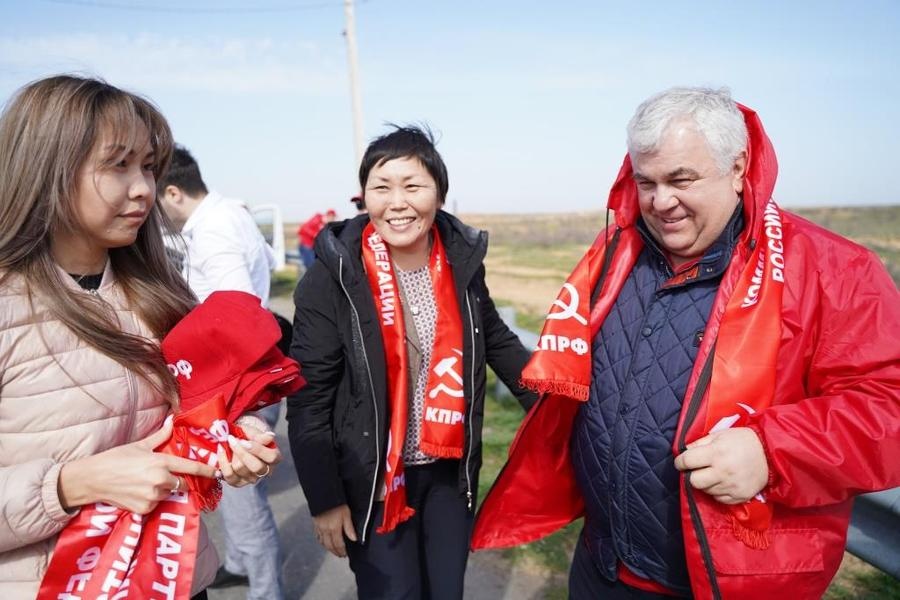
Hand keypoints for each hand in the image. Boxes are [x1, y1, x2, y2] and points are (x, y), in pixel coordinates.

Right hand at [58, 416, 216, 513]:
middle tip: (167, 476)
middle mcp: (160, 481)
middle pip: (182, 483)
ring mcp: (153, 497)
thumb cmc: (116, 458)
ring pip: (169, 494)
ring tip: (147, 483)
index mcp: (161, 462)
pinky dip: (153, 500)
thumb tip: (172, 420)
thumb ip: (160, 436)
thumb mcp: (140, 445)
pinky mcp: (144, 509)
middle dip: (179, 480)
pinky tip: (139, 492)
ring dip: (165, 490)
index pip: (191, 468)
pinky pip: (156, 504)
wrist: (93, 479)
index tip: (217, 473)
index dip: (206, 471)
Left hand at [216, 421, 281, 487]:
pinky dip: (222, 462)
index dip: (258, 449)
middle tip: (232, 440)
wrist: (237, 440)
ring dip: (231, 455)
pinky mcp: (237, 482)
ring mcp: (251, 478)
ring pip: (241, 470)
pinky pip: (228, 475)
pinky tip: (220, 450)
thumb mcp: (255, 432)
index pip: (271, 457)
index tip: (244, 440)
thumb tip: (270, 436)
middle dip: (242, 453)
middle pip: (256, 467)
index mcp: (274, 458)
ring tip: (227, 442)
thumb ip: (260, 436)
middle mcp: (265, 471)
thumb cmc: (249, 435)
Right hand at [312, 504, 356, 557]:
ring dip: (328, 548)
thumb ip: (349, 528)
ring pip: (323, 543)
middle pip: (330, 546)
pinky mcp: (315, 525)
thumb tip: (354, 539)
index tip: (345, 554)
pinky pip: (318, 537)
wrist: (324, 495)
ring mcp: (319, 528)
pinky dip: (322, 542)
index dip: (342, 551)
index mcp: (334, 529)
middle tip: (340, 555)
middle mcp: (325, 531)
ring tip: (333, 550)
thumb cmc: (337, 504)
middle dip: (335, 552)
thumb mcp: (346, 514)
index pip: (338, 544)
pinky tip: (324, 542)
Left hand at [673, 427, 768, 504]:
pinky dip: (717, 491)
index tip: (681, 462)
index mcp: (716, 453)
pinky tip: (722, 481)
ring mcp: (731, 486)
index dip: (680, 462)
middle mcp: (723, 471)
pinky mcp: (739, 497)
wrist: (770, 454)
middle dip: (691, 475)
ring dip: (705, 483)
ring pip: (706, 490)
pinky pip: (718, 498)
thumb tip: (683, 452)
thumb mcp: (720, 435)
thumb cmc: (742, 441)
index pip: (687, 461)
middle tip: (696, 470)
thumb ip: (699, 443)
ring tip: (713, 473)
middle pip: (694, 481)